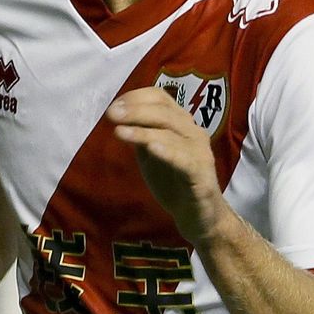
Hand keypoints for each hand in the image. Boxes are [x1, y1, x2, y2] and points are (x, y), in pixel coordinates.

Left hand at [107, 88, 229, 243]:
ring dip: (143, 131)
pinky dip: (167, 152)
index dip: (136, 98)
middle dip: (135, 111)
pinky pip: (184, 160)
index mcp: (182, 124)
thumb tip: (118, 116)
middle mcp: (194, 133)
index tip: (114, 106)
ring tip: (119, 132)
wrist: (198, 215)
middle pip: (164, 112)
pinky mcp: (201, 176)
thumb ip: (139, 136)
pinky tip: (150, 149)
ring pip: (171, 134)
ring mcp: (200, 153)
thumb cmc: (174, 182)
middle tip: (112, 114)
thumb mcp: (150, 155)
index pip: (161, 98)